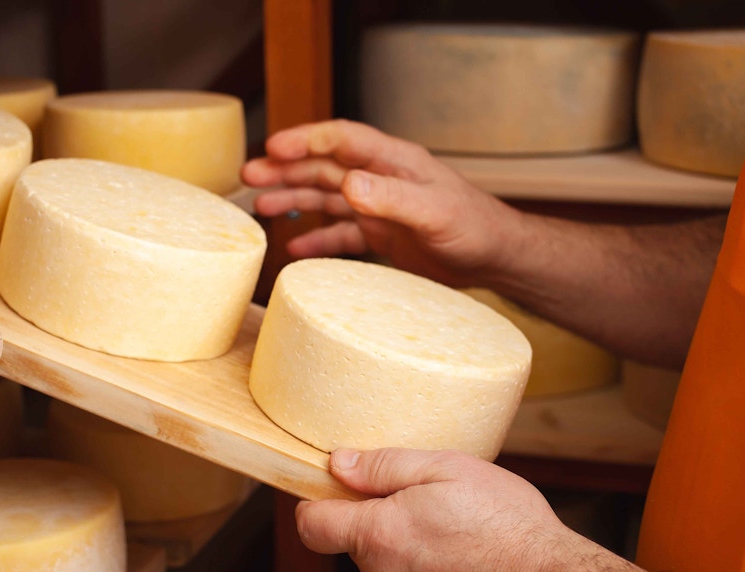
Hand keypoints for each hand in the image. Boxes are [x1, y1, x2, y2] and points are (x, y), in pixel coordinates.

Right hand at [240, 120, 527, 286]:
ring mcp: (380, 208)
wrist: (496, 259)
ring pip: (327, 199)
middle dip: (286, 169)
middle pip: (324, 168)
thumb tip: (348, 184)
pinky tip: (295, 248)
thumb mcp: (434, 212)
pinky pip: (341, 236)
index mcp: (394, 162)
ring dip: (294, 199)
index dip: (306, 140)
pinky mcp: (383, 236)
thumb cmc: (475, 227)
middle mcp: (382, 180)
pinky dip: (317, 241)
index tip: (274, 148)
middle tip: (248, 175)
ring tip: (260, 205)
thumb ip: (392, 198)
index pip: (342, 140)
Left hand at [296, 447, 582, 571]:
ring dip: (410, 542)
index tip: (336, 484)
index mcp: (377, 535)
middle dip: (379, 516)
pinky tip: (469, 553)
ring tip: (457, 524)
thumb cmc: (505, 524)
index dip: (316, 500)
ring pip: (389, 563)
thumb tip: (340, 464)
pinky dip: (433, 568)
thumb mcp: (444, 468)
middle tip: (426, 495)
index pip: (312, 525)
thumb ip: (383, 466)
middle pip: (356, 541)